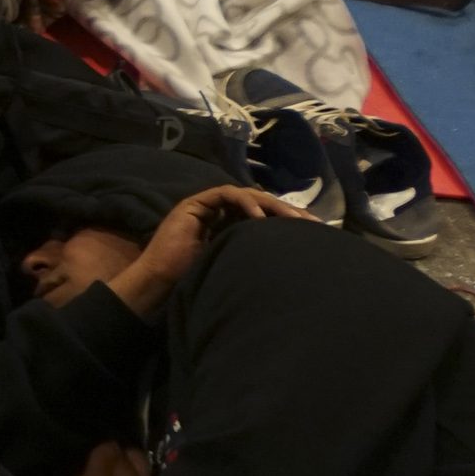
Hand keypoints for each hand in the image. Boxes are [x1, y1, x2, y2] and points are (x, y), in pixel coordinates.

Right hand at [111, 185, 301, 316]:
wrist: (160, 282)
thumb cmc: (193, 280)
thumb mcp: (234, 265)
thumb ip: (252, 254)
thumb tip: (286, 258)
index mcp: (231, 228)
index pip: (265, 216)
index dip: (288, 221)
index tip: (313, 232)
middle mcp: (222, 213)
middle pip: (261, 203)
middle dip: (288, 210)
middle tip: (312, 223)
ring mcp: (208, 205)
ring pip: (248, 194)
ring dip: (272, 204)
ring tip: (292, 219)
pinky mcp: (197, 202)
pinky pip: (227, 194)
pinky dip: (246, 203)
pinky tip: (259, 219)